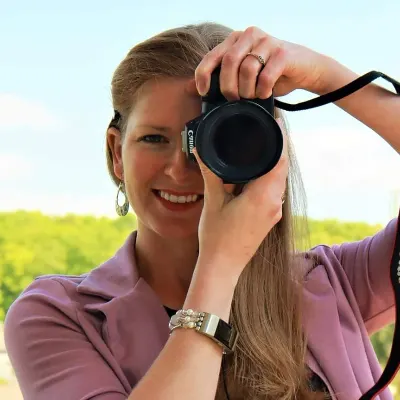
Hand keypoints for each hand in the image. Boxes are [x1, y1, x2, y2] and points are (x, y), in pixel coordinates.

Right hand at [192, 119, 287, 281]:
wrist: (223, 266)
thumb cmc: (217, 237)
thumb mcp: (212, 201)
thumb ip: (210, 174)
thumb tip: (201, 152)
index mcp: (262, 196)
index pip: (280, 160)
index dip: (281, 139)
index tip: (277, 123)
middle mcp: (273, 204)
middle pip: (282, 168)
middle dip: (278, 149)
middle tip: (267, 131)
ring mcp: (273, 213)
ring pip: (280, 181)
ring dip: (275, 164)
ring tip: (262, 148)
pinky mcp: (270, 219)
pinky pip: (275, 192)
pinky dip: (270, 178)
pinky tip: (257, 174)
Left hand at [195, 26, 332, 99]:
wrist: (304, 70)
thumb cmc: (271, 74)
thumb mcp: (244, 75)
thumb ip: (224, 78)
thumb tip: (195, 90)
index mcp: (236, 39)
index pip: (212, 55)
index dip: (204, 74)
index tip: (204, 91)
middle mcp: (250, 35)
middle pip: (229, 62)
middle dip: (228, 87)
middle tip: (235, 99)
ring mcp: (267, 41)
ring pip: (247, 69)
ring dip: (247, 90)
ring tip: (253, 96)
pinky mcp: (282, 53)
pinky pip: (265, 76)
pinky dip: (263, 90)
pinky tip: (265, 93)